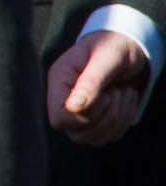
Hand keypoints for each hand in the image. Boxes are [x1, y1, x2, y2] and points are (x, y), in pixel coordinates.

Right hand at [48, 31, 150, 146]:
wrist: (127, 48)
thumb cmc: (113, 46)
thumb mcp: (105, 58)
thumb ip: (89, 82)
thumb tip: (72, 108)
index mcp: (59, 82)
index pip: (59, 118)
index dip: (86, 116)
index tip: (104, 96)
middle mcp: (64, 101)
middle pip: (77, 134)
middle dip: (107, 118)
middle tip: (117, 91)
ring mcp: (79, 113)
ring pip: (94, 139)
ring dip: (118, 119)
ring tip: (123, 92)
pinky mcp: (96, 120)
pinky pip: (109, 137)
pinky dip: (124, 121)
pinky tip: (124, 100)